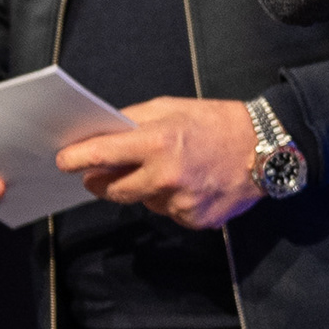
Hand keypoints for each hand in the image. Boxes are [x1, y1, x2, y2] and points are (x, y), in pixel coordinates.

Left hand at [55, 96, 263, 229]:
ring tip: (167, 169)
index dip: (77, 160)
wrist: (267, 147)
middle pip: (113, 190)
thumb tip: (99, 135)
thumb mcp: (170, 108)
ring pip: (142, 202)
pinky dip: (169, 200)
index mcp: (157, 142)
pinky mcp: (196, 220)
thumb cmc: (215, 122)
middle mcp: (166, 176)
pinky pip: (168, 212)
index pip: (102, 156)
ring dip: (143, 189)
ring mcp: (181, 202)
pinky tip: (188, 184)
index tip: (62, 162)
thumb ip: (132, 122)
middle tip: (98, 174)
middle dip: (100, 182)